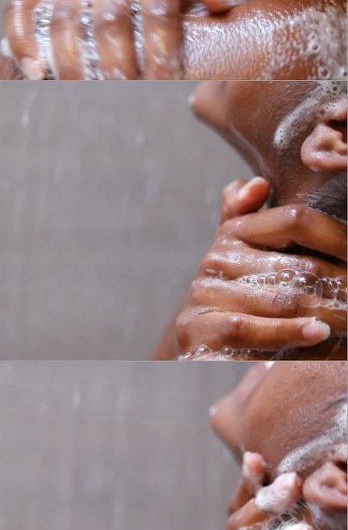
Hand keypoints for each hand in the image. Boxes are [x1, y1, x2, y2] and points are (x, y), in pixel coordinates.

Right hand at [0, 0, 242, 77]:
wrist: (112, 24)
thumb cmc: (164, 23)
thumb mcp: (196, 9)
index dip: (162, 41)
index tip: (166, 80)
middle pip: (109, 12)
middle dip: (119, 60)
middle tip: (126, 94)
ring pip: (65, 16)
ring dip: (76, 61)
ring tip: (88, 94)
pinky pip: (19, 10)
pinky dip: (25, 42)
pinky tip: (38, 75)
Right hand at [175, 203, 346, 356]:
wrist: (196, 344)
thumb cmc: (235, 297)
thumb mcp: (243, 254)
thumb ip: (248, 215)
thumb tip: (258, 184)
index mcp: (235, 232)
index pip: (294, 221)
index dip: (336, 236)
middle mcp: (218, 258)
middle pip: (298, 267)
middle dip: (342, 283)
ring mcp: (206, 294)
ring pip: (282, 299)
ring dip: (328, 312)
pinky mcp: (198, 329)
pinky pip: (249, 328)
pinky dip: (288, 332)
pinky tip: (319, 333)